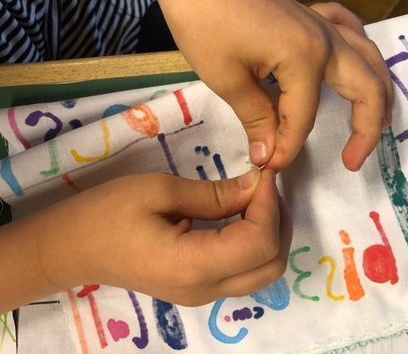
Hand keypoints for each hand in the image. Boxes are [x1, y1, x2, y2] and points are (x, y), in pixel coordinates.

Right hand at [31, 169, 290, 306]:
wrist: (70, 249)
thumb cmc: (105, 214)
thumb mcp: (158, 190)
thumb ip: (214, 194)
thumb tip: (255, 186)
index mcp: (193, 266)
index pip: (260, 243)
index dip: (269, 205)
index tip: (262, 172)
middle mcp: (204, 290)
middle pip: (271, 264)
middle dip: (278, 221)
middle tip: (262, 185)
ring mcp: (202, 295)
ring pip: (263, 271)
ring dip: (270, 233)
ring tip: (255, 197)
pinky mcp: (198, 290)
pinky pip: (244, 271)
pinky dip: (255, 243)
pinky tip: (243, 215)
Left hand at [139, 0, 392, 171]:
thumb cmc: (204, 22)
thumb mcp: (227, 79)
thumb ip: (256, 119)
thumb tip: (269, 155)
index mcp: (305, 58)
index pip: (303, 119)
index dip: (287, 148)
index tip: (268, 167)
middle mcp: (326, 41)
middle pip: (367, 89)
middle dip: (367, 131)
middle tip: (353, 162)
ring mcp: (323, 25)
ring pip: (370, 60)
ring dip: (379, 93)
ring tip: (377, 124)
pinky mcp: (313, 16)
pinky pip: (350, 30)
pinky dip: (360, 50)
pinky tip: (354, 63)